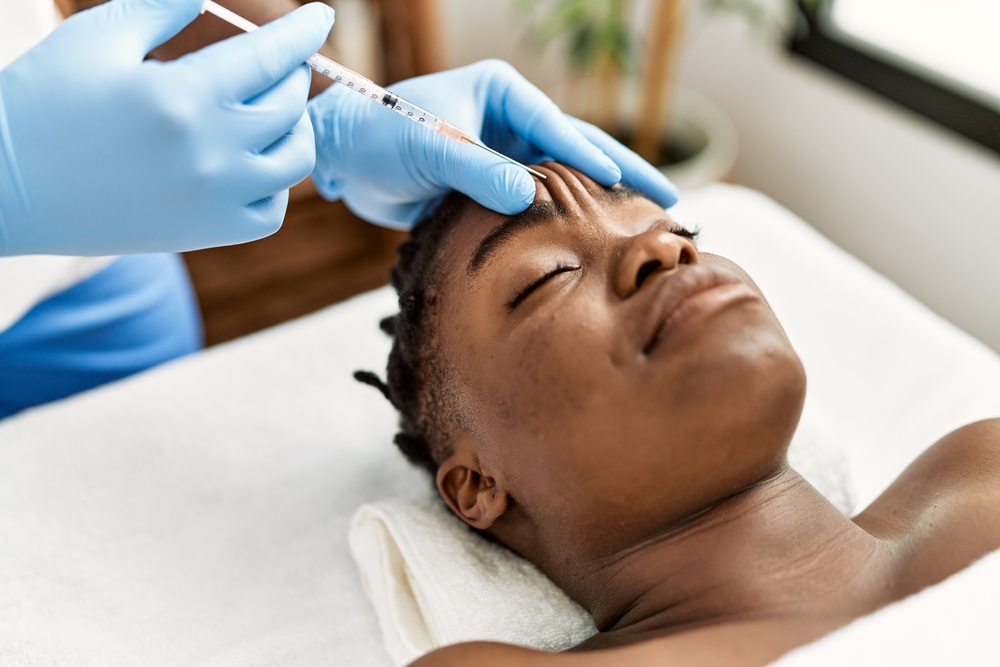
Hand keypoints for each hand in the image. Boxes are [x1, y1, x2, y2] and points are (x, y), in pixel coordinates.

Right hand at [0, 0, 334, 255]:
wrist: (8, 187)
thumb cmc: (43, 102)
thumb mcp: (99, 36)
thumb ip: (164, 8)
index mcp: (184, 96)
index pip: (268, 56)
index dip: (302, 31)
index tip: (320, 16)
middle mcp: (210, 152)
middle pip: (288, 106)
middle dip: (294, 73)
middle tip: (283, 60)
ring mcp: (213, 199)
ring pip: (293, 161)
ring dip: (295, 127)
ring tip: (275, 110)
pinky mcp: (206, 234)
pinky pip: (270, 211)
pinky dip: (275, 183)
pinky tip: (254, 162)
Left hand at [308, 59, 678, 228]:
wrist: (343, 159)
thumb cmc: (377, 135)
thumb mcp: (428, 145)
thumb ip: (475, 167)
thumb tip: (526, 195)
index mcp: (503, 93)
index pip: (557, 126)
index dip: (591, 156)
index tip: (623, 183)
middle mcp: (512, 121)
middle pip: (580, 149)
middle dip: (624, 173)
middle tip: (670, 199)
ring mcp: (507, 155)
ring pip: (565, 181)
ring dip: (602, 201)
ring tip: (647, 223)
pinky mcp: (494, 187)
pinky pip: (538, 206)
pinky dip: (566, 222)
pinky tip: (594, 241)